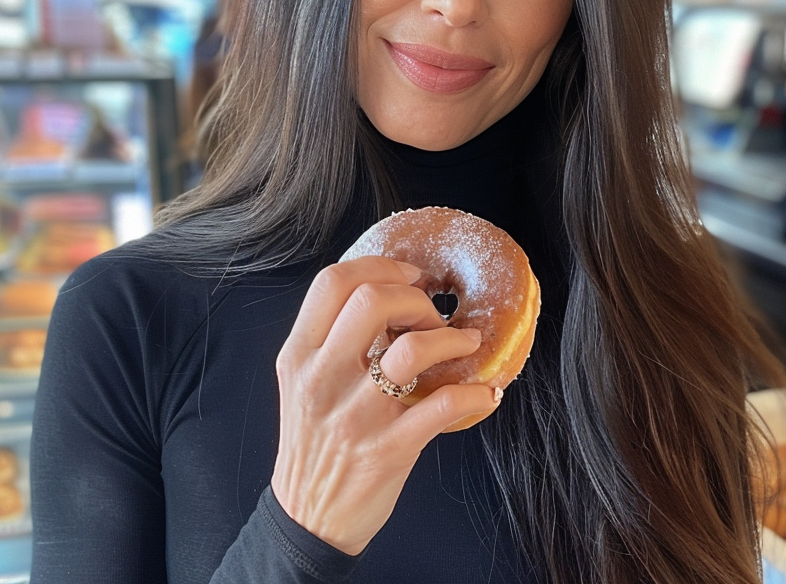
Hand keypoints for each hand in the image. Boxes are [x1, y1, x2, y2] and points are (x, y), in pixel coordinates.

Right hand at [270, 256, 500, 554]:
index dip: (380, 266)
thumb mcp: (303, 382)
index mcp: (299, 356)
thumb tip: (390, 295)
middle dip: (415, 299)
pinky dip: (475, 393)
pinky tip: (485, 392)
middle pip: (372, 302)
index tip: (410, 275)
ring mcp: (355, 416)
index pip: (333, 282)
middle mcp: (323, 379)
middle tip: (431, 316)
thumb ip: (332, 339)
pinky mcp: (388, 449)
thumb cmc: (314, 442)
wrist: (308, 519)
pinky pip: (443, 405)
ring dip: (450, 340)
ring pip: (411, 350)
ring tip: (464, 345)